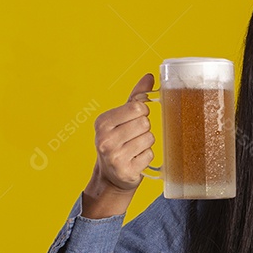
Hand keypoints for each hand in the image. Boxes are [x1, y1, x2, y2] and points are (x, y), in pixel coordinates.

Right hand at [81, 74, 155, 218]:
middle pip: (145, 123)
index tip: (134, 120)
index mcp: (102, 122)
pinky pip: (150, 155)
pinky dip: (146, 157)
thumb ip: (136, 96)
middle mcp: (105, 139)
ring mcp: (114, 156)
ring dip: (146, 144)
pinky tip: (135, 160)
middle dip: (144, 129)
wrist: (111, 176)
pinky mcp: (126, 171)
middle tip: (133, 137)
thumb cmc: (118, 141)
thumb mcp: (122, 117)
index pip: (137, 107)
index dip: (142, 113)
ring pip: (149, 139)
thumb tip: (150, 76)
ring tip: (134, 148)